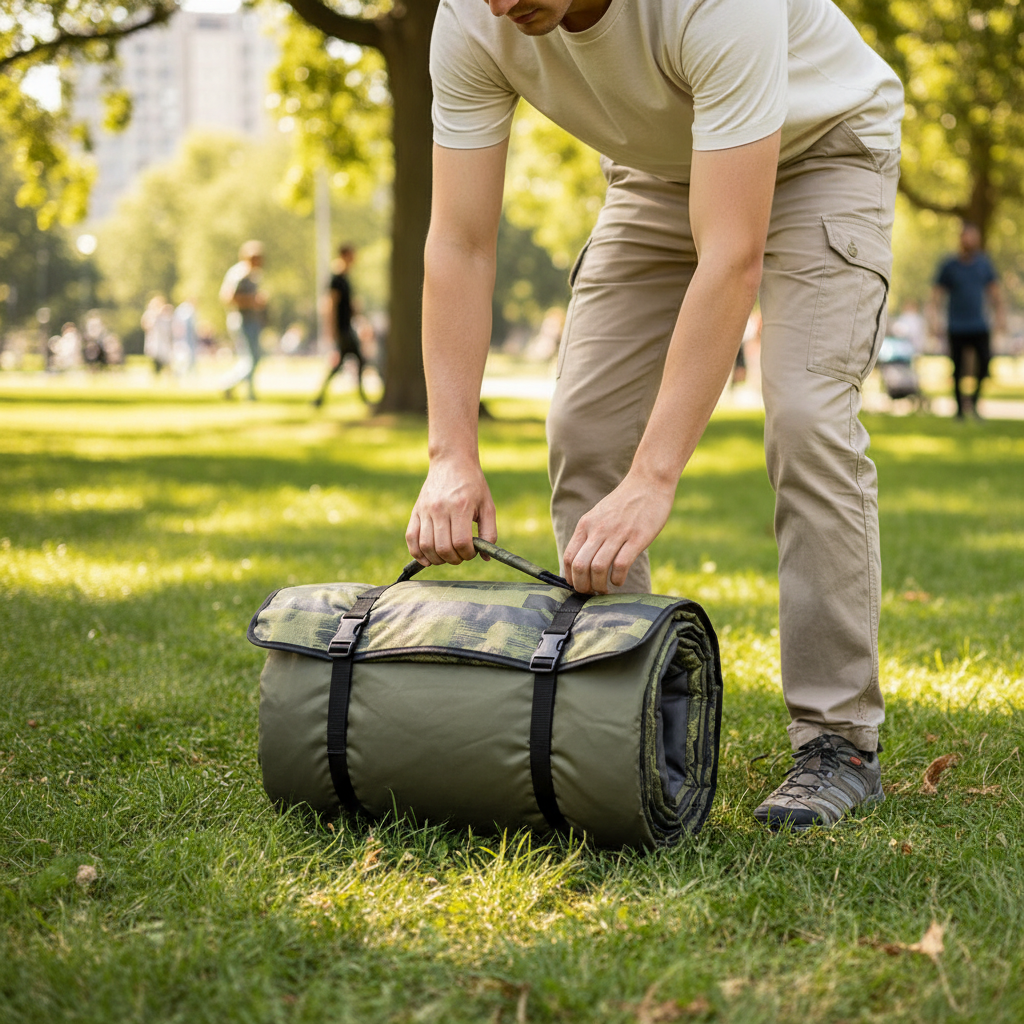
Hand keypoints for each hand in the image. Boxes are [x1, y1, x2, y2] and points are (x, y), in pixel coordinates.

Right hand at [406, 456, 496, 565]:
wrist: (452, 461)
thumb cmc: (473, 484)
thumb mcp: (488, 506)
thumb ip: (489, 532)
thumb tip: (485, 557)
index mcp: (460, 507)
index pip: (461, 542)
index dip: (468, 554)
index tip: (472, 551)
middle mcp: (440, 509)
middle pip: (443, 548)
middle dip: (454, 559)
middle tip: (461, 554)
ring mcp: (425, 510)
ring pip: (426, 546)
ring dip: (437, 559)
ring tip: (447, 556)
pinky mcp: (416, 511)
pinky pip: (411, 537)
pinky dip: (417, 553)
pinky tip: (427, 558)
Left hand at [563, 474, 675, 593]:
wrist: (648, 483)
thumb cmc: (624, 503)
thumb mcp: (599, 515)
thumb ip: (590, 535)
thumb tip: (581, 562)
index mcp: (586, 525)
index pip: (569, 557)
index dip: (571, 577)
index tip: (578, 585)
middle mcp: (598, 529)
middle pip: (580, 566)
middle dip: (583, 586)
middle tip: (591, 593)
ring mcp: (617, 533)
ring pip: (598, 568)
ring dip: (599, 585)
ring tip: (605, 589)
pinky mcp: (636, 538)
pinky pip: (620, 565)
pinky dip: (617, 579)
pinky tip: (620, 579)